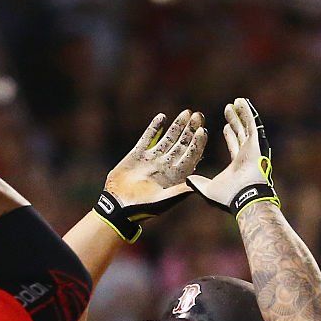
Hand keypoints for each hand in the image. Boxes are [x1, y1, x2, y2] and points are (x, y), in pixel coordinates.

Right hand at [94, 110, 205, 242]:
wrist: (118, 205)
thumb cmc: (142, 207)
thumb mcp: (163, 200)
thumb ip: (180, 191)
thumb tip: (197, 184)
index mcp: (175, 176)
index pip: (190, 156)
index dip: (197, 143)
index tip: (202, 131)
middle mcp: (165, 166)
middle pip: (182, 145)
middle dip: (190, 130)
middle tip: (198, 116)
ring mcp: (151, 159)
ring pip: (168, 139)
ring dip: (177, 126)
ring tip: (186, 113)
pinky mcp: (137, 155)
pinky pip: (147, 138)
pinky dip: (154, 128)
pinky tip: (162, 117)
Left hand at [187, 98, 279, 217]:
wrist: (243, 197)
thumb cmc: (227, 197)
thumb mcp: (207, 189)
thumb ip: (197, 183)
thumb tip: (187, 180)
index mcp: (237, 164)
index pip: (234, 145)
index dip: (230, 135)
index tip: (225, 127)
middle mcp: (246, 154)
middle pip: (240, 133)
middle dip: (235, 121)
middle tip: (229, 109)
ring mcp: (252, 148)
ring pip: (246, 126)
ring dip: (241, 114)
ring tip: (236, 102)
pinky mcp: (255, 142)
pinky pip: (251, 123)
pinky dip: (247, 112)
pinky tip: (241, 101)